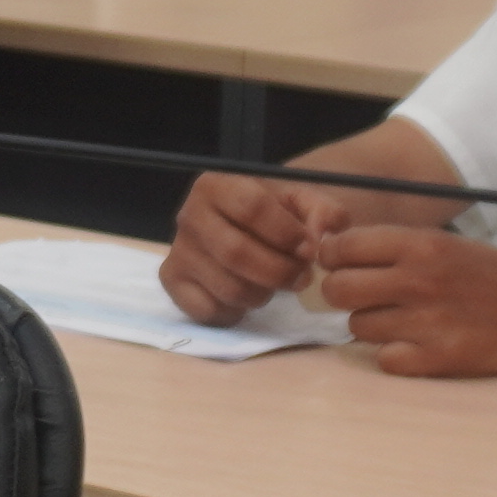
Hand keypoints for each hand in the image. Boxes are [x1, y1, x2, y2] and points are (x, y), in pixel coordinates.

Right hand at [160, 167, 347, 322]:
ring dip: (263, 294)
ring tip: (276, 285)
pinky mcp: (172, 282)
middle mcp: (188, 215)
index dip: (287, 233)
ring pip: (227, 287)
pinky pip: (208, 310)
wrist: (244, 226)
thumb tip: (320, 239)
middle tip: (302, 277)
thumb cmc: (275, 213)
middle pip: (236, 252)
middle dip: (280, 271)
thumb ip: (324, 214)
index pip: (251, 207)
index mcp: (216, 185)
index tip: (309, 249)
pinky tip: (246, 295)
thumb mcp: (304, 203)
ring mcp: (178, 251)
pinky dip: (236, 311)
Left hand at [305, 217, 496, 376]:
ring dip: (372, 326)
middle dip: (343, 294)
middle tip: (364, 297)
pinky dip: (395, 355)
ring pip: (357, 326)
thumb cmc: (491, 276)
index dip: (333, 257)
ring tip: (403, 321)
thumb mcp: (446, 244)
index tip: (341, 265)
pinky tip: (417, 345)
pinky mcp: (435, 359)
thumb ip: (395, 246)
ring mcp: (425, 322)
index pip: (342, 248)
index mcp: (420, 245)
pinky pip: (384, 359)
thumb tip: (333, 249)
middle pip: (337, 290)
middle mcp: (417, 281)